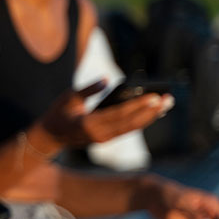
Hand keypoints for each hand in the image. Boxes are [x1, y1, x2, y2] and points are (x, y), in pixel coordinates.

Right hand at [38, 80, 171, 146]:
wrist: (50, 136)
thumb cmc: (59, 113)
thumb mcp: (69, 97)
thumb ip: (89, 89)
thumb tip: (107, 79)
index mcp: (89, 124)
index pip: (119, 114)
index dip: (138, 106)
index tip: (154, 97)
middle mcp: (99, 135)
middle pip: (131, 123)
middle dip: (151, 111)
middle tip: (168, 99)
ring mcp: (104, 138)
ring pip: (132, 128)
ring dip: (150, 116)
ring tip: (166, 104)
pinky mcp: (107, 138)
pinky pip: (127, 129)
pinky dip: (141, 120)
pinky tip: (153, 112)